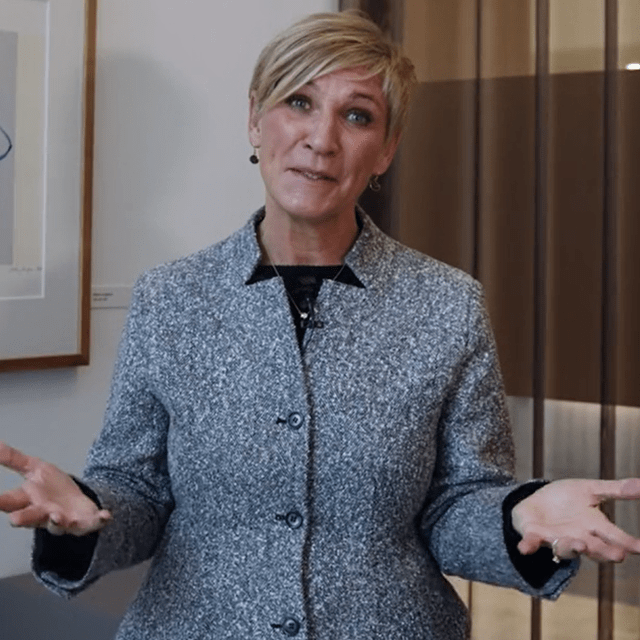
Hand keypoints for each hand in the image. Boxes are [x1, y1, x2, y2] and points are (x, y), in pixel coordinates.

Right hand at [0, 441, 110, 535]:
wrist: (78, 504)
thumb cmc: (53, 490)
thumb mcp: (35, 469)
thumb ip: (15, 460)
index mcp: (28, 500)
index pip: (9, 501)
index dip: (0, 501)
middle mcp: (43, 513)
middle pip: (29, 517)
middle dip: (22, 518)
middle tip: (14, 519)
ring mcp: (64, 520)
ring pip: (57, 524)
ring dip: (57, 521)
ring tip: (57, 517)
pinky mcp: (85, 522)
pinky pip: (93, 523)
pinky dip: (99, 520)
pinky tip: (105, 515)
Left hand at [512, 478, 639, 562]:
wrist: (536, 504)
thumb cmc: (566, 500)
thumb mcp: (590, 490)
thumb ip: (616, 490)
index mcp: (593, 525)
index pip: (614, 536)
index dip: (627, 542)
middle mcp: (578, 537)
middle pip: (594, 547)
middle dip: (605, 551)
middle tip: (618, 555)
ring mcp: (556, 538)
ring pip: (566, 547)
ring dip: (572, 547)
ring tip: (581, 545)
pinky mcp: (534, 535)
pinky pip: (531, 542)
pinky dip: (528, 545)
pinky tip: (525, 548)